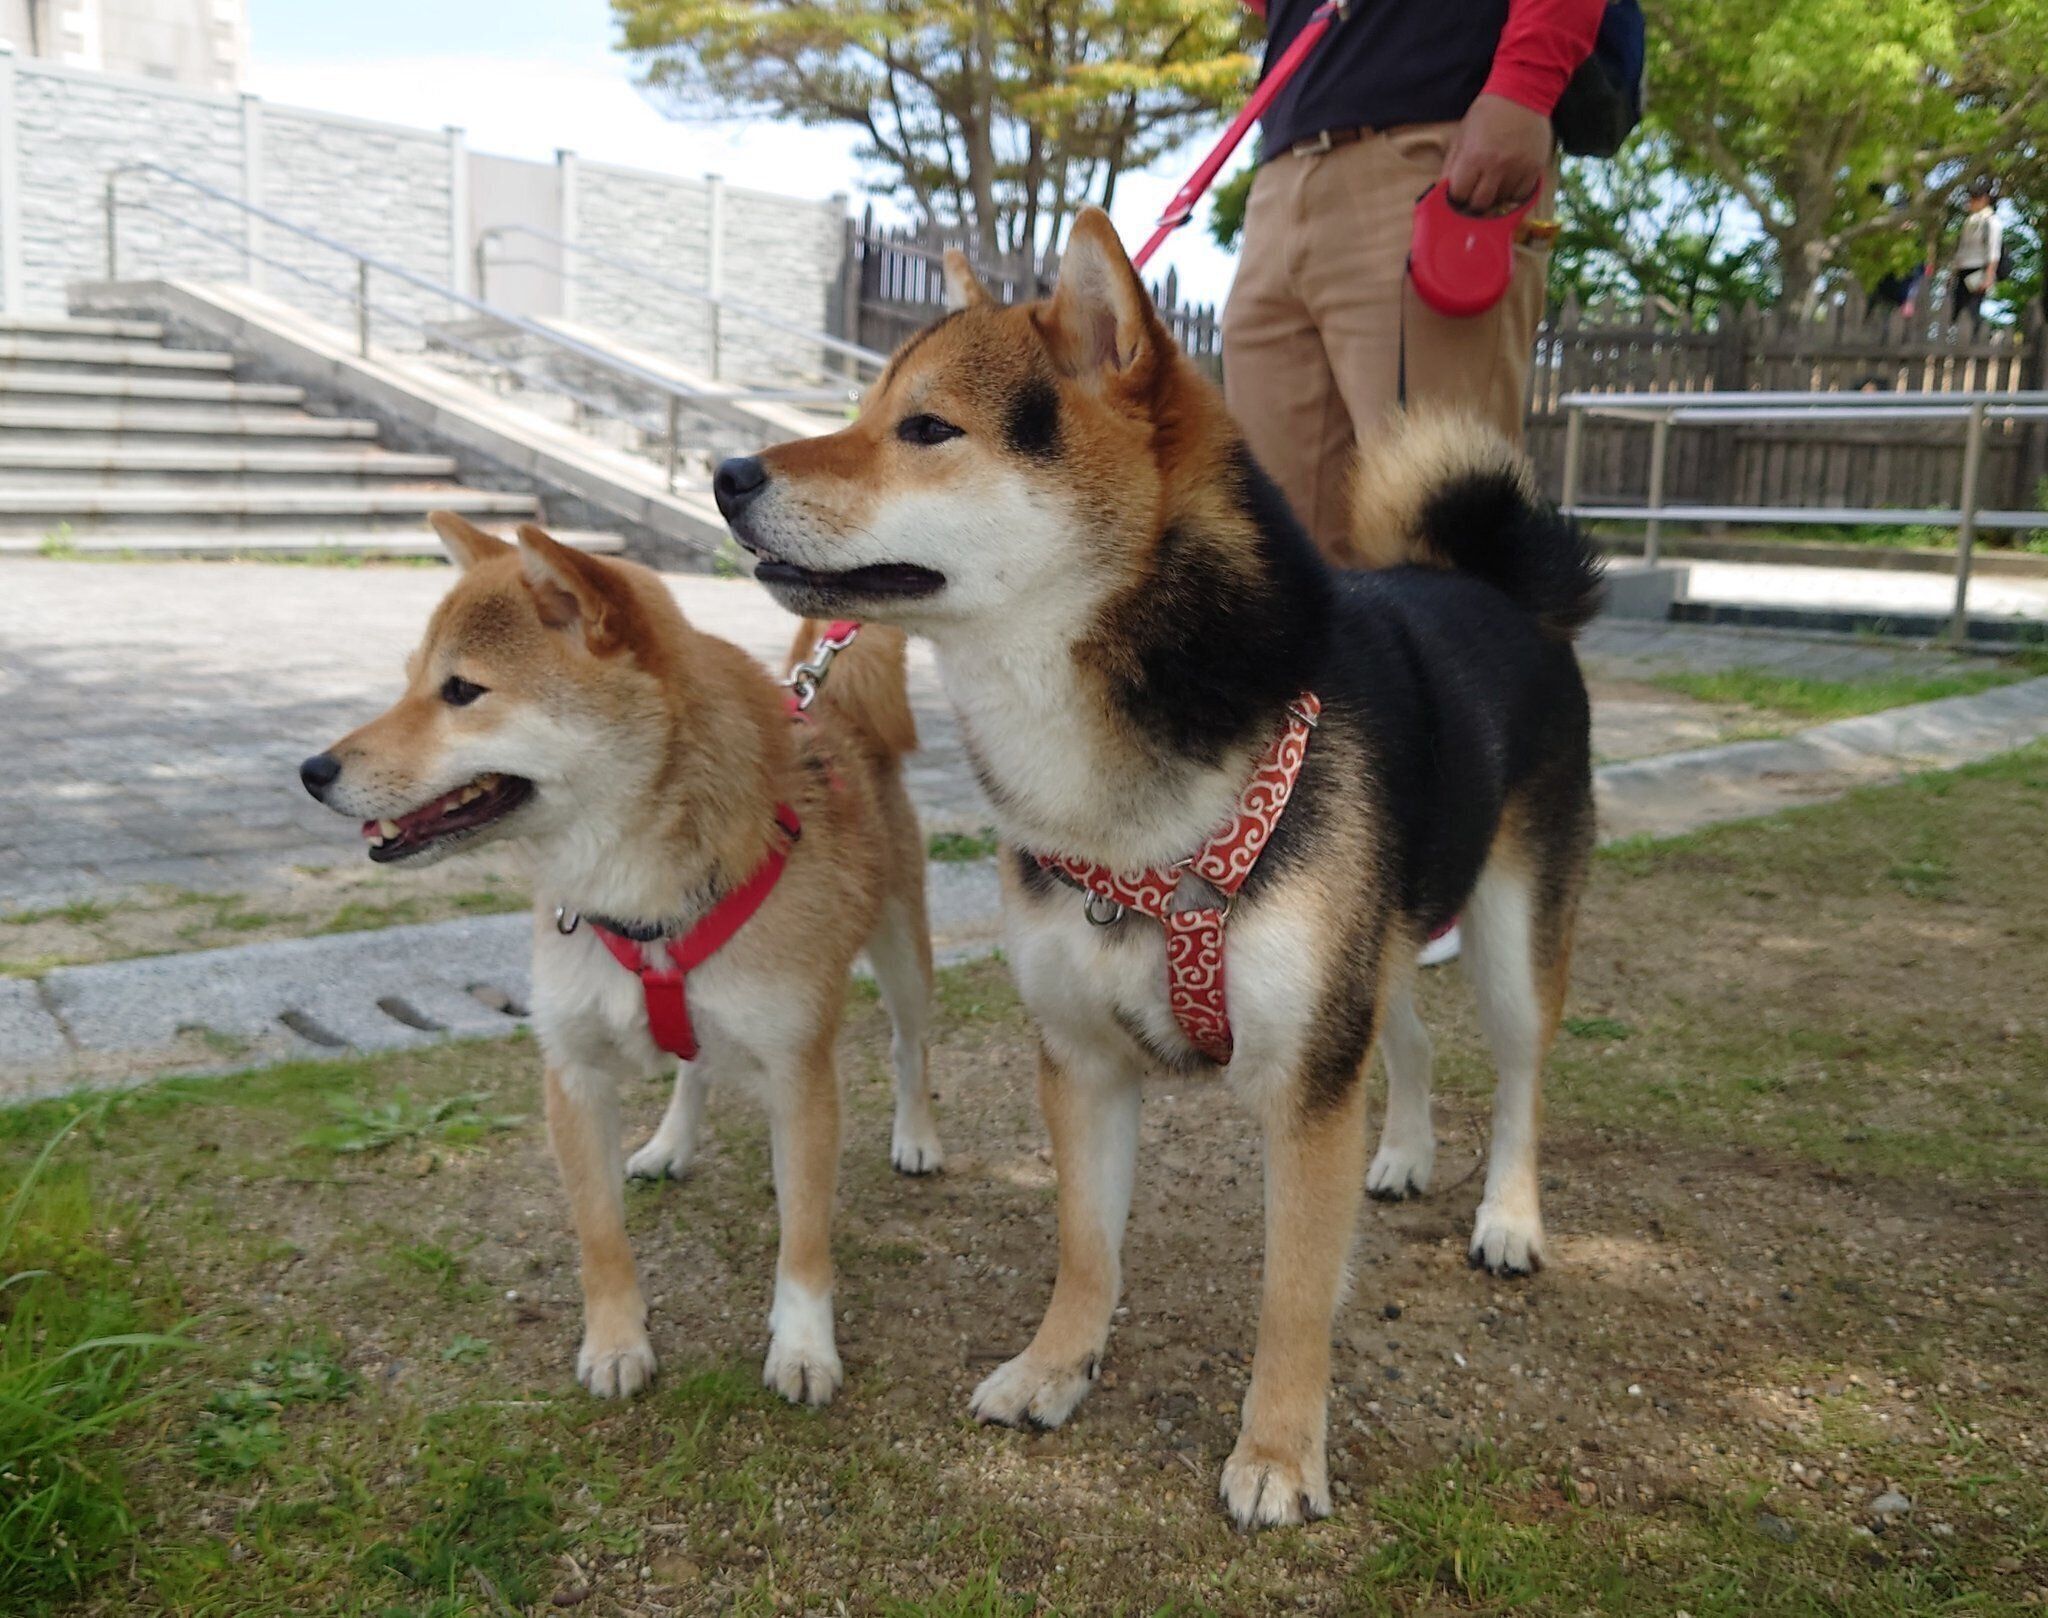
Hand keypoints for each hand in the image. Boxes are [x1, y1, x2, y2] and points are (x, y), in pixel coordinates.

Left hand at [1442, 93, 1551, 213]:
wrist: (1522, 92)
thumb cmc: (1487, 113)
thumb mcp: (1462, 135)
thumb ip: (1452, 165)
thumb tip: (1444, 192)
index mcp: (1474, 156)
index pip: (1459, 194)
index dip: (1456, 196)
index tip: (1459, 192)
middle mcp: (1496, 165)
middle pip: (1480, 204)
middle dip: (1473, 202)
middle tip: (1474, 194)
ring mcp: (1518, 168)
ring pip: (1501, 201)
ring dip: (1494, 196)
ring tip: (1493, 182)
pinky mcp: (1535, 167)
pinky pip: (1522, 195)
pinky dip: (1513, 194)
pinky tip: (1509, 182)